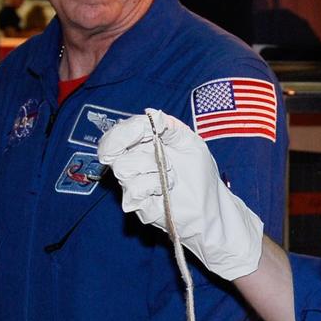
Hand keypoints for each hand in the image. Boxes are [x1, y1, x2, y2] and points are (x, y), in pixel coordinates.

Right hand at [97, 110, 263, 280]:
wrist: (210, 207)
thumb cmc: (199, 174)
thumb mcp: (189, 141)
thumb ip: (169, 126)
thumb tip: (151, 114)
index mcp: (142, 145)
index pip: (119, 132)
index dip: (123, 129)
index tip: (140, 128)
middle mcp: (133, 163)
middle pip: (110, 148)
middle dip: (124, 142)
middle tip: (149, 144)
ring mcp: (132, 184)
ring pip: (123, 167)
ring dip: (152, 166)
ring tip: (170, 173)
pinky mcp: (136, 205)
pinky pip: (134, 189)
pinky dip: (154, 185)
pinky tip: (166, 189)